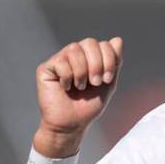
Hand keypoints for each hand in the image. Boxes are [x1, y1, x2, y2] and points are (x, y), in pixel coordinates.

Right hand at [35, 37, 122, 154]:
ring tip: (81, 86)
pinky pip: (60, 62)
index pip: (103, 44)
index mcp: (91, 58)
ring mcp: (60, 60)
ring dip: (82, 71)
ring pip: (74, 49)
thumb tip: (118, 39)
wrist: (72, 124)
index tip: (107, 79)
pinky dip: (68, 77)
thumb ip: (114, 62)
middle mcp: (75, 56)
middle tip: (95, 83)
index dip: (109, 59)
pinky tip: (66, 88)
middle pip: (89, 42)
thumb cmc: (89, 105)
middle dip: (97, 64)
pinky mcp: (46, 68)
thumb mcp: (108, 83)